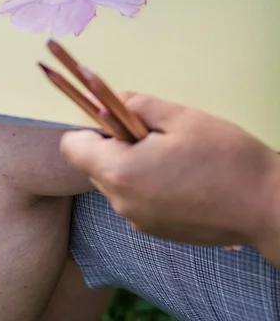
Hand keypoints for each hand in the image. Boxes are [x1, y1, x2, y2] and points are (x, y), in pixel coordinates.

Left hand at [61, 92, 279, 264]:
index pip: (71, 147)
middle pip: (93, 165)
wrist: (265, 206)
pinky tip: (180, 176)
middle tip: (151, 132)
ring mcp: (138, 221)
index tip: (112, 117)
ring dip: (131, 163)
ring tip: (171, 154)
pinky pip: (135, 198)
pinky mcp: (156, 231)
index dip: (87, 126)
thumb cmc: (224, 156)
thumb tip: (107, 98)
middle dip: (112, 144)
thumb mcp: (178, 116)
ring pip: (115, 181)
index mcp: (120, 173)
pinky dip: (146, 183)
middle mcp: (121, 203)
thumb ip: (135, 104)